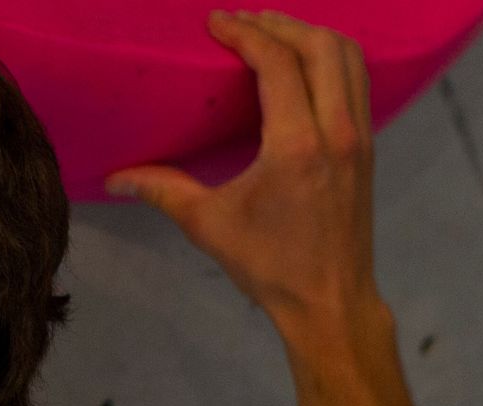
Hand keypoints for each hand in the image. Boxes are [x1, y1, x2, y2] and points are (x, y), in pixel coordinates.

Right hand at [108, 11, 386, 345]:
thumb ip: (163, 190)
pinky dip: (331, 59)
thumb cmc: (268, 265)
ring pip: (349, 58)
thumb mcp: (208, 225)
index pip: (278, 65)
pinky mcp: (367, 146)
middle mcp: (337, 131)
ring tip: (273, 33)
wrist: (330, 300)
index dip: (246, 34)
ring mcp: (360, 136)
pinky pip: (357, 81)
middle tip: (242, 22)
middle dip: (281, 24)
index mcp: (296, 146)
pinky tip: (303, 66)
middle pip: (322, 47)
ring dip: (311, 36)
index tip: (216, 24)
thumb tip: (115, 177)